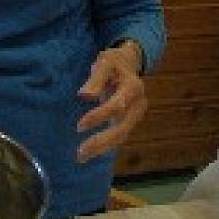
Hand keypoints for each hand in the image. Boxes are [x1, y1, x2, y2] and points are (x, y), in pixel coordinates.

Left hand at [75, 42, 146, 162]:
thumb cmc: (114, 61)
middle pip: (122, 128)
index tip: (79, 126)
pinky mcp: (130, 120)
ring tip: (81, 157)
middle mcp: (139, 105)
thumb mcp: (104, 62)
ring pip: (121, 136)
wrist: (130, 62)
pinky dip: (107, 145)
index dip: (98, 117)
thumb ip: (95, 79)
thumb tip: (84, 96)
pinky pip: (120, 135)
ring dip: (103, 148)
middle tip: (80, 153)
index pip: (116, 107)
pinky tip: (92, 152)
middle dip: (101, 142)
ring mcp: (136, 114)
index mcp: (133, 88)